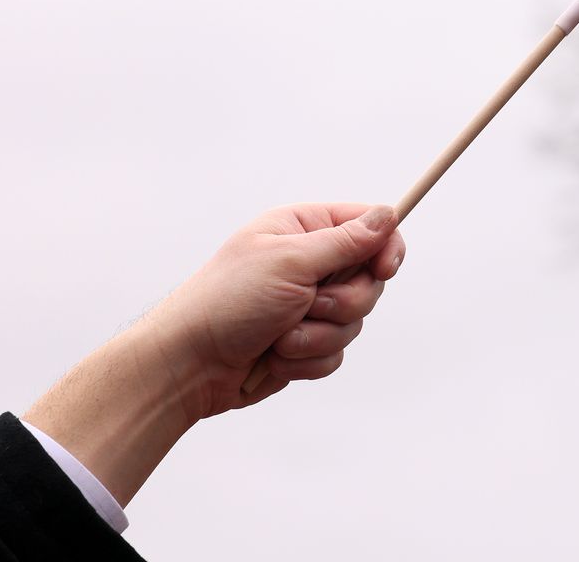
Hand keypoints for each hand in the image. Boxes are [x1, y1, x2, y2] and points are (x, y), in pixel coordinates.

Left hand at [24, 204, 406, 506]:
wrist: (189, 364)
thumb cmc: (228, 301)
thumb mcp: (291, 261)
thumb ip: (346, 241)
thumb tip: (388, 214)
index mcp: (303, 230)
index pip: (369, 228)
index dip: (386, 247)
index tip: (384, 269)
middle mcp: (309, 265)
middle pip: (369, 281)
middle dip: (342, 303)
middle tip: (307, 305)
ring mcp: (307, 307)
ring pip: (354, 323)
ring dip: (318, 336)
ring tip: (279, 336)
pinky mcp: (305, 345)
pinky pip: (336, 354)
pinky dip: (307, 360)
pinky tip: (274, 357)